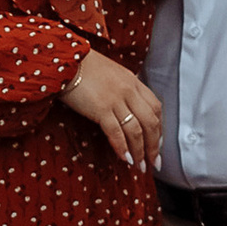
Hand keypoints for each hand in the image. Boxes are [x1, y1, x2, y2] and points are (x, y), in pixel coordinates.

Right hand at [62, 45, 163, 171]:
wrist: (66, 60)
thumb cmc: (85, 68)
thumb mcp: (112, 74)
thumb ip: (124, 89)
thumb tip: (129, 109)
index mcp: (133, 82)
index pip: (156, 108)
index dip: (159, 129)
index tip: (158, 144)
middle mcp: (129, 90)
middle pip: (151, 122)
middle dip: (154, 145)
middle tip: (154, 162)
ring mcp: (116, 99)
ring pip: (136, 130)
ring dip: (140, 151)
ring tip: (139, 165)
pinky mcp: (101, 108)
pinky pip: (116, 132)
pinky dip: (122, 147)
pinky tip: (125, 158)